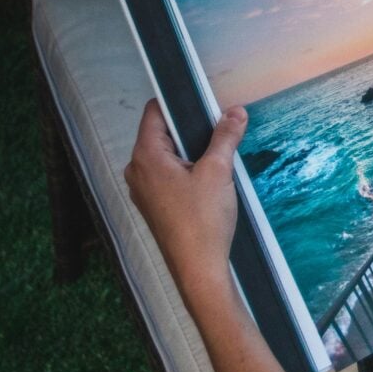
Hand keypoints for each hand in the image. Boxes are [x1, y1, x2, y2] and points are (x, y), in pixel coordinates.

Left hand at [125, 99, 244, 310]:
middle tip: (218, 134)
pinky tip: (209, 183)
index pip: (155, 113)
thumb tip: (235, 112)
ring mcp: (143, 191)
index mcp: (145, 156)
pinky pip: (168, 177)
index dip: (179, 104)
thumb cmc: (202, 222)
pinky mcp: (154, 206)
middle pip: (162, 134)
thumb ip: (225, 137)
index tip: (203, 102)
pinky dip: (187, 172)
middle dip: (190, 130)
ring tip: (216, 161)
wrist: (198, 269)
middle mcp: (137, 171)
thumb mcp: (218, 171)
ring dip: (191, 153)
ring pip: (167, 156)